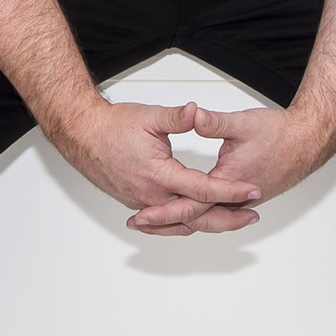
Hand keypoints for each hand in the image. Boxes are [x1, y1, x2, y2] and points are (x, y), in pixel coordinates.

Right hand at [46, 97, 261, 231]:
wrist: (82, 135)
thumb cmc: (112, 126)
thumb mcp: (149, 117)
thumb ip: (177, 118)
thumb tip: (196, 111)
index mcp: (158, 175)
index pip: (204, 189)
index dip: (231, 190)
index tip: (252, 190)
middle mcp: (151, 195)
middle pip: (197, 215)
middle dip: (227, 217)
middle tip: (252, 216)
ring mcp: (143, 203)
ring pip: (181, 223)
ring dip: (209, 223)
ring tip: (233, 220)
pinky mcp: (137, 204)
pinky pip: (167, 221)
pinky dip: (186, 223)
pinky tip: (198, 220)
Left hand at [122, 102, 335, 236]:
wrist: (308, 141)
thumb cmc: (279, 133)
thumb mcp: (242, 123)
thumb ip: (213, 122)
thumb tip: (190, 113)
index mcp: (227, 183)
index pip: (189, 205)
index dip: (162, 211)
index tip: (140, 216)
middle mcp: (234, 198)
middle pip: (194, 218)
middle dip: (165, 223)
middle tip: (139, 224)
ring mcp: (241, 200)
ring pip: (206, 218)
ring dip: (181, 220)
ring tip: (156, 221)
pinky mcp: (245, 197)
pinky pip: (217, 212)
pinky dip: (199, 214)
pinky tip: (189, 210)